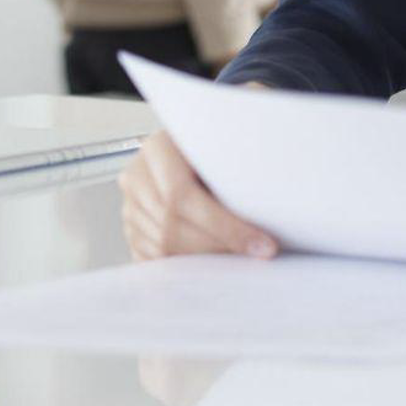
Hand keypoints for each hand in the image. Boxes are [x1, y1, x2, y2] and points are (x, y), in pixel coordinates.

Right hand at [119, 130, 279, 260]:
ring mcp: (131, 205)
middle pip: (173, 227)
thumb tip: (275, 190)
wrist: (192, 144)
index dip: (226, 227)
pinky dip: (187, 266)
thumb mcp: (227, 139)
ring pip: (165, 247)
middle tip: (257, 256)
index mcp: (157, 148)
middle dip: (219, 247)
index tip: (263, 245)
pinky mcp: (132, 229)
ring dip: (205, 260)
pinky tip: (216, 262)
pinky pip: (156, 258)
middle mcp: (136, 176)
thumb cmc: (216, 142)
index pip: (184, 196)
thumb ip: (241, 160)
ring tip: (241, 258)